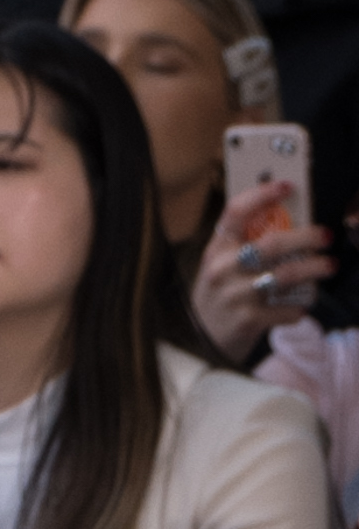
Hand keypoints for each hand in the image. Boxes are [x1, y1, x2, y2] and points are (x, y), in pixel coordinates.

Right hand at [191, 187, 333, 362]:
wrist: (199, 342)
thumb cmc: (218, 297)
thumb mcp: (222, 267)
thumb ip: (245, 247)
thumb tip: (289, 224)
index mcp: (216, 249)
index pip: (236, 211)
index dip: (262, 194)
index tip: (287, 186)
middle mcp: (222, 269)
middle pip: (272, 243)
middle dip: (306, 237)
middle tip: (325, 235)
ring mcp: (234, 295)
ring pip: (285, 275)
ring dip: (314, 269)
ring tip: (329, 266)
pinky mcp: (247, 320)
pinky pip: (285, 309)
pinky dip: (299, 307)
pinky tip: (302, 305)